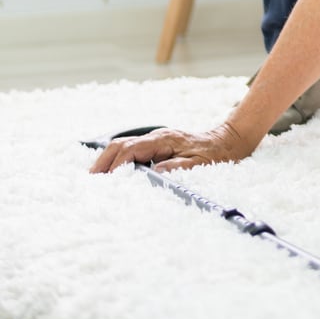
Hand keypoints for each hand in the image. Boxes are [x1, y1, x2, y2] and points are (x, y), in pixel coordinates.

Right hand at [89, 121, 258, 173]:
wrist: (229, 141)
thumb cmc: (217, 155)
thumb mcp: (201, 164)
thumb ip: (179, 167)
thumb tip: (155, 172)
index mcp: (164, 140)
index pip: (132, 150)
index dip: (117, 165)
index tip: (107, 181)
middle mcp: (157, 137)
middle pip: (121, 144)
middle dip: (103, 161)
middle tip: (90, 180)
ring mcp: (155, 139)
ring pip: (123, 145)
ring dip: (107, 160)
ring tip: (94, 178)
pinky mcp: (156, 145)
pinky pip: (130, 149)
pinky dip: (116, 159)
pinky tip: (110, 171)